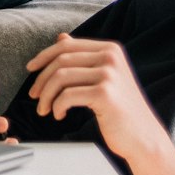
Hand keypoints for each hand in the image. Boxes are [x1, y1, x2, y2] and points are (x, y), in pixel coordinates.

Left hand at [23, 35, 168, 165]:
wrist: (144, 138)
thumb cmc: (121, 110)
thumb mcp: (103, 78)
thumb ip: (84, 58)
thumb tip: (61, 37)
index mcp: (110, 49)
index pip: (67, 46)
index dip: (44, 56)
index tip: (30, 69)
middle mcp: (111, 57)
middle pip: (61, 60)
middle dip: (42, 79)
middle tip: (35, 96)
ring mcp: (109, 74)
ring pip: (61, 77)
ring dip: (47, 96)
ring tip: (45, 110)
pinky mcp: (105, 93)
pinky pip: (67, 95)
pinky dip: (57, 106)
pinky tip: (59, 115)